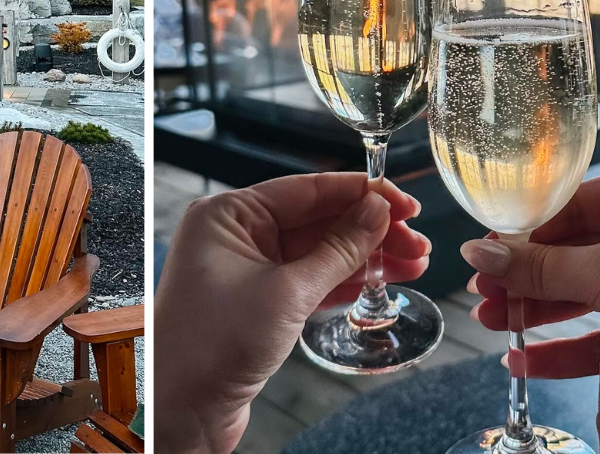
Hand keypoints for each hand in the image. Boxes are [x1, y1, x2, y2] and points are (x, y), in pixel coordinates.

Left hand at [153, 173, 430, 453]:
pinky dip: (345, 281)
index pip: (306, 189)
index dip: (360, 193)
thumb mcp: (287, 291)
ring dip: (365, 257)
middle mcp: (236, 235)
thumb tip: (377, 211)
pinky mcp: (259, 304)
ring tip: (414, 263)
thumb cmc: (213, 345)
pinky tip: (381, 281)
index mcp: (228, 215)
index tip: (403, 201)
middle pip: (317, 219)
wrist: (182, 410)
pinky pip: (310, 280)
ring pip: (319, 252)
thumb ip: (338, 250)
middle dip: (370, 230)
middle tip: (417, 241)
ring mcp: (248, 270)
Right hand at [459, 165, 599, 377]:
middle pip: (580, 252)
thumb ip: (539, 265)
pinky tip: (524, 360)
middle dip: (527, 276)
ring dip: (538, 311)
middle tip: (483, 289)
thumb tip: (476, 253)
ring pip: (590, 295)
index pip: (582, 204)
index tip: (489, 248)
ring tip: (492, 321)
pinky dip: (566, 349)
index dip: (530, 228)